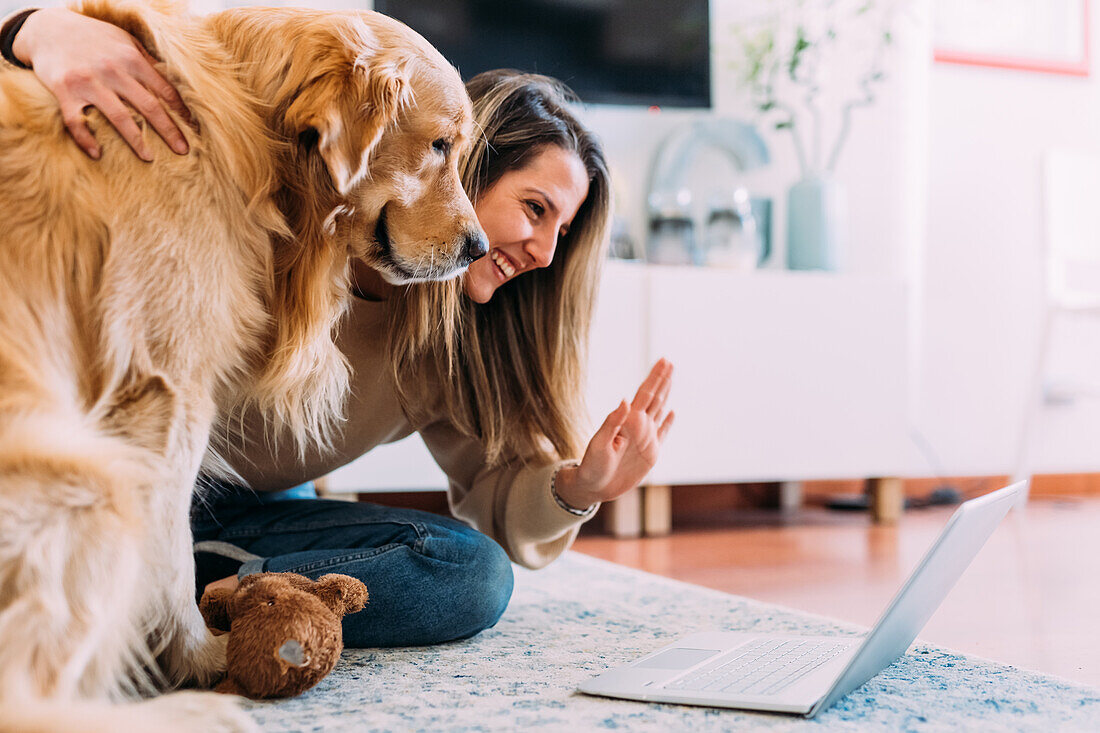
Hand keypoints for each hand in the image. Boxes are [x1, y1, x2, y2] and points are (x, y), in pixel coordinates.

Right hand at [12, 7, 190, 159]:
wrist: (49, 28)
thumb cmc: (95, 37)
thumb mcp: (125, 41)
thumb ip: (147, 62)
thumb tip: (174, 83)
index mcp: (132, 59)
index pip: (165, 90)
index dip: (182, 112)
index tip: (194, 129)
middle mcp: (113, 70)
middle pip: (149, 107)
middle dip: (169, 131)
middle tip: (183, 150)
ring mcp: (88, 81)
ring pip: (119, 118)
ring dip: (136, 141)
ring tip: (149, 158)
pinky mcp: (64, 91)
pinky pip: (77, 122)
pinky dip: (86, 140)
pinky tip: (97, 154)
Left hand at [553, 359, 674, 508]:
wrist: (593, 486)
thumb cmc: (592, 465)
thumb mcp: (600, 444)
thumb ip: (612, 422)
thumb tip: (626, 399)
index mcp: (628, 421)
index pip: (644, 394)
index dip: (654, 377)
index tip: (663, 361)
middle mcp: (638, 426)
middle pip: (654, 398)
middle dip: (662, 380)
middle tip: (669, 362)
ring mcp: (645, 439)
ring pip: (659, 411)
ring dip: (666, 394)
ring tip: (671, 378)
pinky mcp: (650, 453)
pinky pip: (663, 434)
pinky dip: (668, 423)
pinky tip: (672, 412)